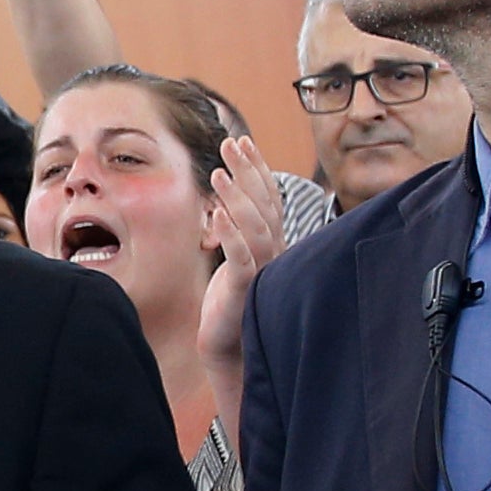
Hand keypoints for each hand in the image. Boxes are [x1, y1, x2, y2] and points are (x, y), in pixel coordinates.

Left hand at [197, 135, 286, 422]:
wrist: (232, 350)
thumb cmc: (232, 305)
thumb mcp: (236, 261)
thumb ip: (239, 233)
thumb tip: (227, 202)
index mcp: (272, 243)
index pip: (268, 197)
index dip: (256, 167)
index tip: (240, 141)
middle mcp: (274, 252)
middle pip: (264, 204)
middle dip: (247, 171)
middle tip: (229, 142)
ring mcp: (263, 270)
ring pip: (254, 226)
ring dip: (236, 196)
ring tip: (217, 172)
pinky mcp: (245, 290)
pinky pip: (241, 257)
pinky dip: (230, 234)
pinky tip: (216, 214)